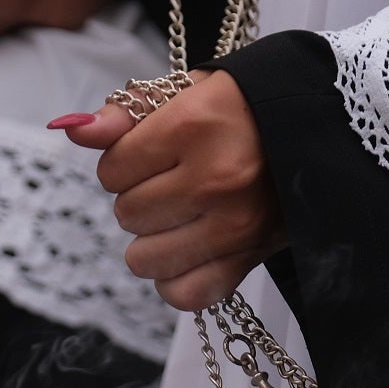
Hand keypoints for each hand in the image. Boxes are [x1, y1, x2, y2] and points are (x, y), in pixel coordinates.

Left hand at [53, 71, 285, 310]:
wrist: (316, 132)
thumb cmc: (241, 110)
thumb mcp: (187, 93)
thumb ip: (125, 112)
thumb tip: (72, 130)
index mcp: (194, 125)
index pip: (113, 169)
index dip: (123, 163)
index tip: (151, 154)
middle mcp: (214, 178)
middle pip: (127, 214)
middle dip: (138, 199)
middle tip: (171, 183)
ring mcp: (233, 224)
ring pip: (145, 258)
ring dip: (151, 242)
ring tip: (179, 217)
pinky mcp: (248, 258)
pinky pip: (185, 294)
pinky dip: (174, 281)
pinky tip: (184, 255)